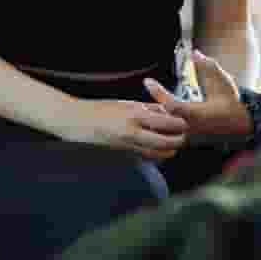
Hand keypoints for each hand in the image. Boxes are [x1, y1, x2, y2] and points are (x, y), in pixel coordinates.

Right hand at [62, 99, 188, 160]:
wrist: (76, 120)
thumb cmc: (99, 109)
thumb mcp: (125, 103)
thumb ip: (146, 108)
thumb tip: (165, 109)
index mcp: (135, 113)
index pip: (167, 121)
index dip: (180, 124)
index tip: (184, 122)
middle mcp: (133, 130)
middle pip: (166, 141)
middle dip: (178, 140)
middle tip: (183, 136)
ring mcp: (127, 144)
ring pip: (157, 153)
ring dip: (168, 150)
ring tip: (174, 145)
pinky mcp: (122, 152)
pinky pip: (145, 156)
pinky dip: (155, 155)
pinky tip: (158, 152)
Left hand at [144, 49, 252, 142]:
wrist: (238, 124)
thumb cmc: (229, 101)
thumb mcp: (222, 82)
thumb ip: (208, 68)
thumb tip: (194, 52)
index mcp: (197, 114)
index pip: (172, 105)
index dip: (158, 93)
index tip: (147, 81)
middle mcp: (190, 127)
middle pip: (161, 121)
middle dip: (148, 110)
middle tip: (134, 98)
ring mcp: (187, 136)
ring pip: (162, 130)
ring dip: (150, 118)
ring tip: (136, 106)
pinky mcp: (185, 140)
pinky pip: (166, 135)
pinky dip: (157, 126)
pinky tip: (148, 117)